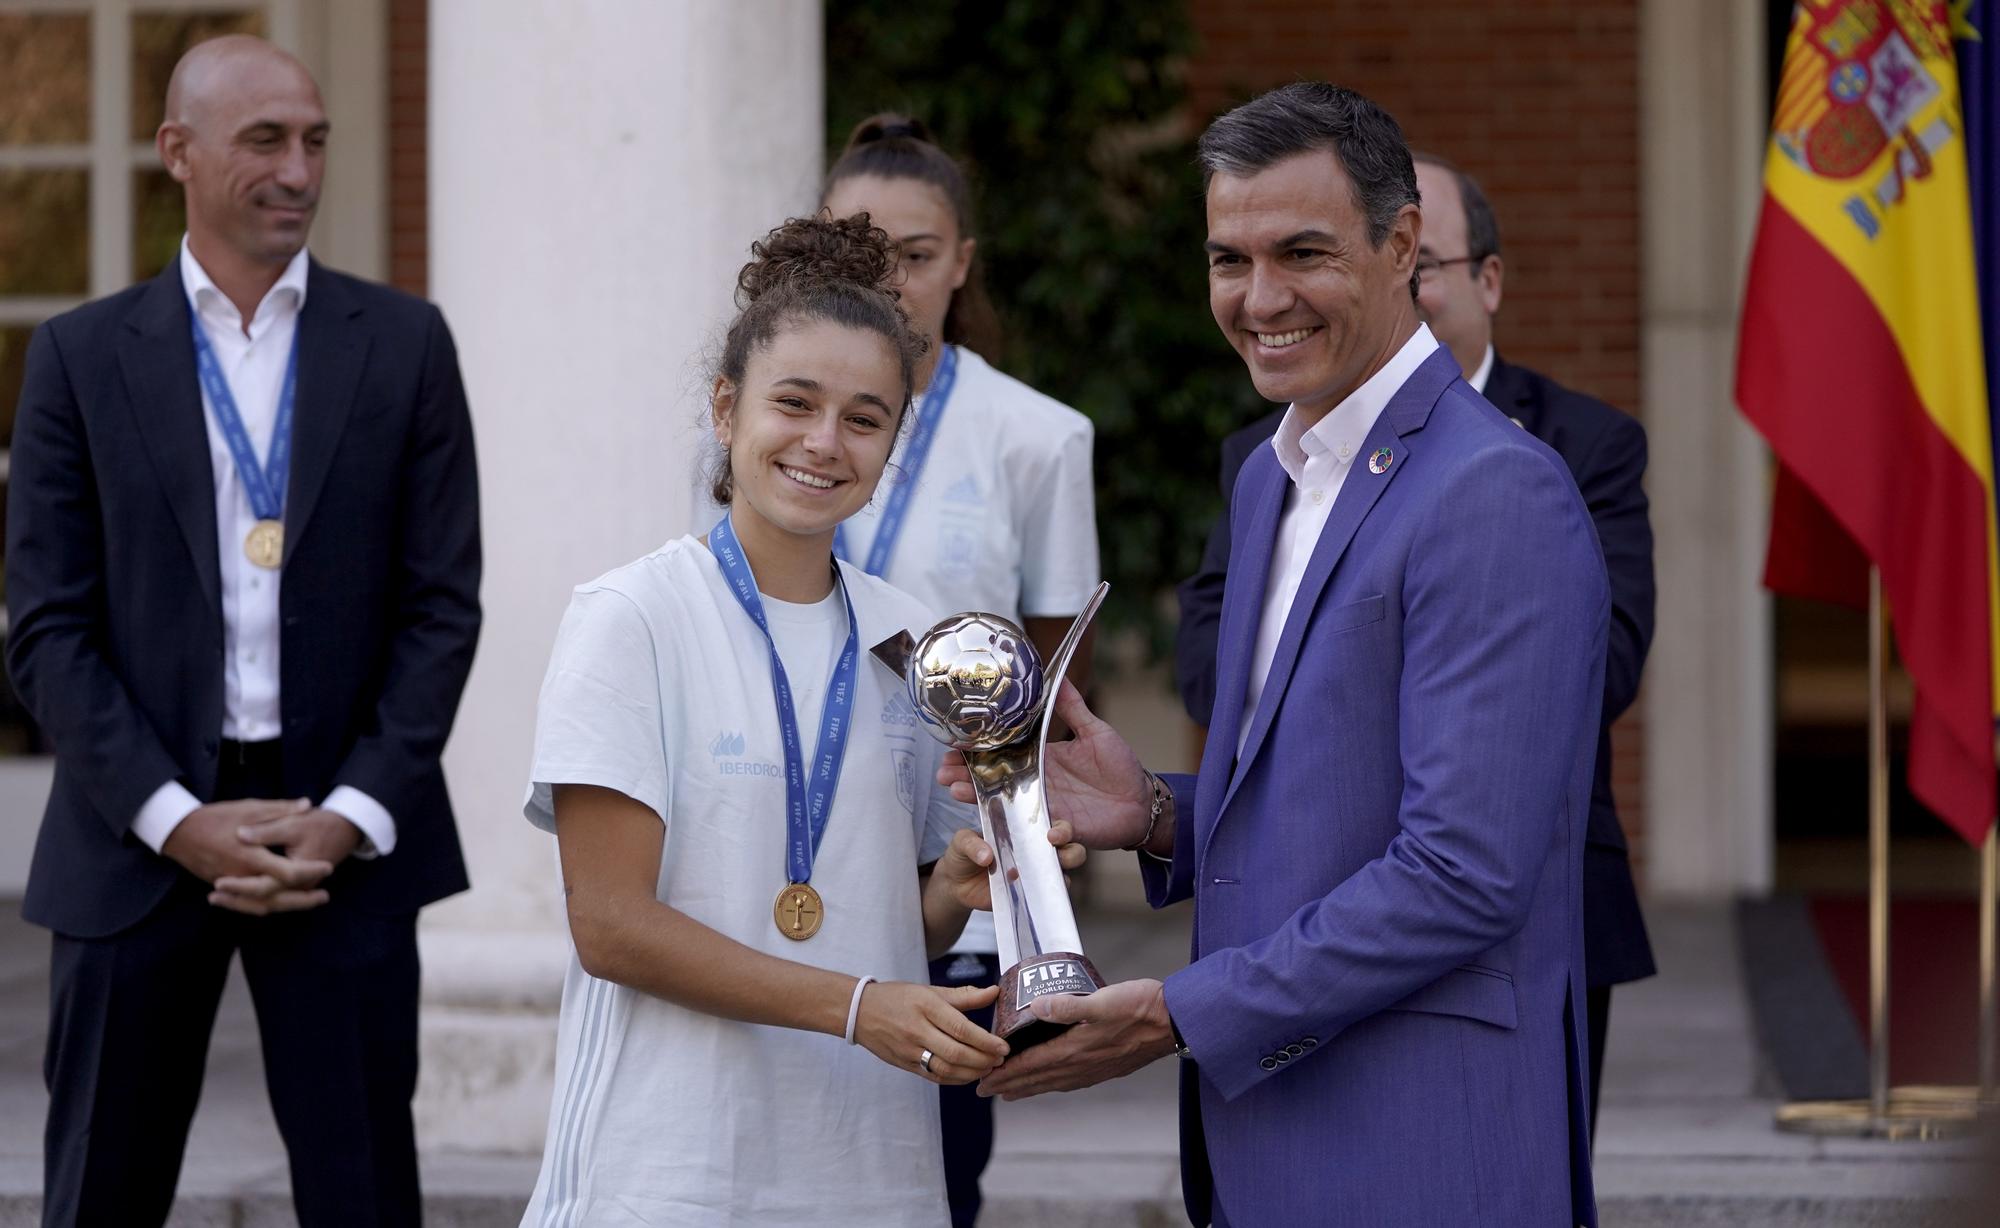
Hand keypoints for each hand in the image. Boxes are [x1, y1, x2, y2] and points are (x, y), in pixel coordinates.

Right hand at [161, 799, 333, 914]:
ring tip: (310, 902)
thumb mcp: (249, 807)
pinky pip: (248, 904)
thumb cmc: (215, 817)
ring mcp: (231, 885)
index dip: (309, 872)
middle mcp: (241, 876)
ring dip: (288, 906)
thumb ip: (280, 809)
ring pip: (262, 905)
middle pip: (277, 897)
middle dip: (303, 899)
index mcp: (250, 856)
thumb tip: (308, 805)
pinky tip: (281, 904)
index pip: (287, 873)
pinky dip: (267, 906)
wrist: (178, 832)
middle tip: (325, 896)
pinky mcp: (223, 887)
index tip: (328, 867)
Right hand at [853, 980, 1010, 1085]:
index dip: (985, 1041)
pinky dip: (955, 1079)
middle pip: (956, 1053)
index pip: (961, 1028)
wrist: (860, 1012)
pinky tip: (969, 1075)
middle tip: (1000, 1060)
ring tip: (989, 1068)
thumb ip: (964, 995)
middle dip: (983, 1060)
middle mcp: (917, 1030)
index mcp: (926, 1006)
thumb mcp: (930, 990)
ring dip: (972, 1073)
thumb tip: (994, 992)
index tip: (1003, 1046)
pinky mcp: (906, 1065)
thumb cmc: (898, 998)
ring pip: (946, 1069)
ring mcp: (910, 1050)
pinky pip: (934, 1077)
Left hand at [933, 823, 1087, 912]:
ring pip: (1065, 872)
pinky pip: (1049, 895)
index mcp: (1025, 830)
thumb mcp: (961, 842)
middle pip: (1070, 847)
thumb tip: (986, 855)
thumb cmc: (963, 854)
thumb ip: (972, 843)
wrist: (957, 885)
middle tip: (1055, 849)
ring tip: (1050, 872)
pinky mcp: (1032, 894)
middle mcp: (1037, 850)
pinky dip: (1048, 894)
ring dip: (1064, 872)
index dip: (1060, 827)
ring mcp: (1037, 874)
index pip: (1052, 823)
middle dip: (1071, 849)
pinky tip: (1039, 892)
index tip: (1051, 833)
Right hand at [937, 680, 1150, 850]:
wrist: (1143, 801)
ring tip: (958, 793)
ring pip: (1008, 805)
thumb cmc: (1120, 766)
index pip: (1002, 753)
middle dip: (966, 778)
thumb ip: (1073, 707)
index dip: (977, 751)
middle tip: (943, 773)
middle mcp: (1038, 783)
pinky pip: (1045, 830)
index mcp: (1042, 758)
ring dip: (981, 801)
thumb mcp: (1095, 731)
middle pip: (995, 781)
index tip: (953, 744)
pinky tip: (1021, 824)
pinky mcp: (1063, 827)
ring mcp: (1047, 806)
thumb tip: (1059, 673)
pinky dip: (1037, 830)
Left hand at [978, 978, 1175, 1099]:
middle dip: (1009, 1085)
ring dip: (1028, 1087)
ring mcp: (1094, 1070)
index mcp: (1075, 1050)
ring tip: (1010, 1091)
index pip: (1030, 1066)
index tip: (983, 1081)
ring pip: (1052, 1083)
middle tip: (985, 1091)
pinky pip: (1069, 1081)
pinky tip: (1051, 1080)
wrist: (1174, 1022)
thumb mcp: (1102, 1000)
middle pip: (1037, 1080)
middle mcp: (1081, 1066)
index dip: (1005, 1073)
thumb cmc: (1139, 1007)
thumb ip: (1067, 1005)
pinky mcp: (1105, 1067)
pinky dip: (1051, 1083)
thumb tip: (1035, 1005)